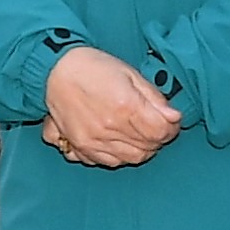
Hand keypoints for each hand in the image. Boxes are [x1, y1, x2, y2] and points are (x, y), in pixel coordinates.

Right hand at [37, 46, 184, 168]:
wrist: (55, 70)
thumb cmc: (93, 67)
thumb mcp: (130, 74)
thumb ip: (154, 99)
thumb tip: (174, 117)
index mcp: (125, 105)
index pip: (161, 131)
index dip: (171, 128)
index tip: (169, 121)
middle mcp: (110, 127)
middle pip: (148, 147)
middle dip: (157, 139)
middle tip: (155, 126)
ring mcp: (93, 140)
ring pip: (130, 159)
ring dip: (140, 149)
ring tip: (138, 134)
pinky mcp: (80, 146)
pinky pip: (108, 162)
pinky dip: (120, 156)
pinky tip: (119, 142)